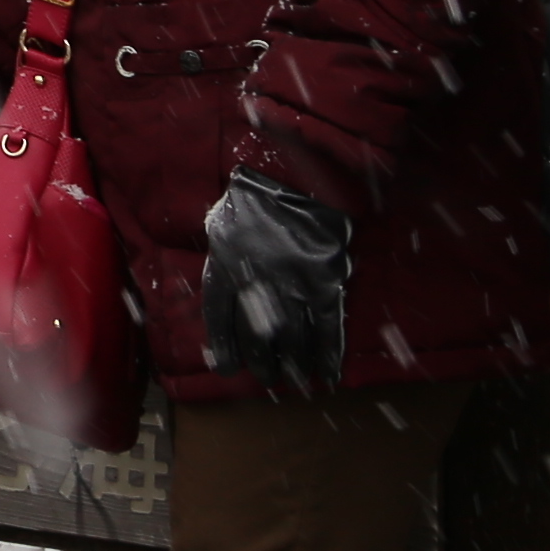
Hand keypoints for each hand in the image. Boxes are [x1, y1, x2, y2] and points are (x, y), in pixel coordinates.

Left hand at [200, 171, 356, 393]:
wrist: (295, 171)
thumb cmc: (255, 196)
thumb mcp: (222, 223)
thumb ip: (221, 257)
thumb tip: (225, 286)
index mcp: (225, 264)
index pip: (220, 318)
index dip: (225, 348)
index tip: (228, 369)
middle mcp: (256, 280)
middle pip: (257, 336)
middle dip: (263, 362)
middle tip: (268, 375)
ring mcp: (292, 282)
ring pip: (292, 338)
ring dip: (295, 365)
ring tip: (295, 380)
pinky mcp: (324, 280)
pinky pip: (327, 327)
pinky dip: (329, 353)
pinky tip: (329, 373)